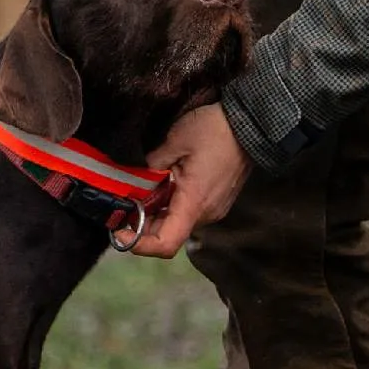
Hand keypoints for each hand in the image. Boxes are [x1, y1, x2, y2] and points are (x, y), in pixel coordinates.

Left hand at [131, 102, 251, 258]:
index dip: (138, 244)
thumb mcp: (176, 140)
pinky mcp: (218, 202)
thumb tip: (135, 179)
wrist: (250, 124)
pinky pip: (189, 211)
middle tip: (124, 201)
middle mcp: (206, 214)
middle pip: (168, 233)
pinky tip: (164, 182)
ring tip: (143, 187)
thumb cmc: (214, 130)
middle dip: (142, 223)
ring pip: (178, 221)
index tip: (118, 229)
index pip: (166, 244)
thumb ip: (152, 164)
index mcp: (194, 203)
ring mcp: (214, 209)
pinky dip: (172, 204)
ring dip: (157, 211)